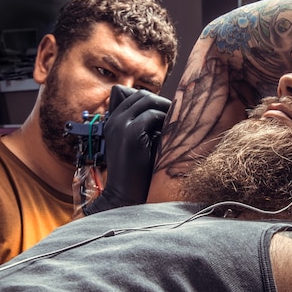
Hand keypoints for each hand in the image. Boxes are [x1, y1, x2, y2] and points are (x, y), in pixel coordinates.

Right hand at [82, 85, 170, 215]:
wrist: (124, 195)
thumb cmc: (137, 173)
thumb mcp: (139, 145)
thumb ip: (146, 129)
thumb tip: (169, 112)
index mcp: (113, 122)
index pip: (135, 97)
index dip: (156, 101)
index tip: (170, 113)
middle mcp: (114, 120)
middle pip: (142, 95)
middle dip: (162, 102)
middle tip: (178, 115)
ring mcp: (120, 125)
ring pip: (147, 101)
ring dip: (166, 108)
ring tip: (178, 121)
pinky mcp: (130, 134)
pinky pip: (152, 116)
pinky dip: (165, 120)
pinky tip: (173, 132)